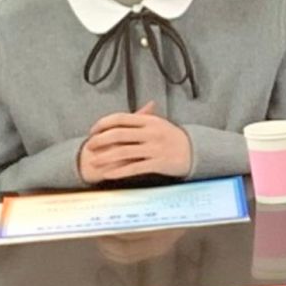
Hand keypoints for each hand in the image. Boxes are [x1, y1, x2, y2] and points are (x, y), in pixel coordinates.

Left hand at [79, 104, 194, 183]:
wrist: (196, 151)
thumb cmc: (175, 138)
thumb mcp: (160, 123)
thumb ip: (145, 116)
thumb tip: (131, 111)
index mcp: (149, 121)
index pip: (120, 118)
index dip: (103, 124)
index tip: (93, 130)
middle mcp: (151, 133)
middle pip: (118, 134)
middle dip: (100, 140)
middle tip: (89, 146)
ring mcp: (154, 148)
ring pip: (123, 151)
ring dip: (105, 157)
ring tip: (94, 161)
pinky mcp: (157, 163)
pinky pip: (134, 167)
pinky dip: (119, 171)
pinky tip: (109, 174)